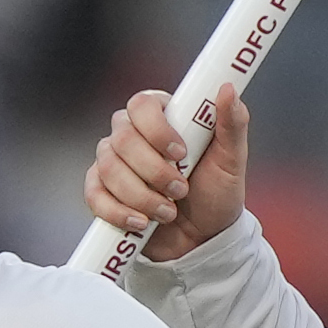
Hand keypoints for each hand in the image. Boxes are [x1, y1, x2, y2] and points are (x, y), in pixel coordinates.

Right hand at [84, 84, 250, 262]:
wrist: (203, 238)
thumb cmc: (216, 194)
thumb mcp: (231, 161)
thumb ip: (232, 124)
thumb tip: (227, 89)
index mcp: (162, 116)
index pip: (142, 104)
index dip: (157, 129)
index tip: (181, 154)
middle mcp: (132, 133)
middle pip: (122, 138)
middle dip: (154, 171)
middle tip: (181, 191)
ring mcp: (113, 162)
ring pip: (109, 168)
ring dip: (141, 195)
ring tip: (168, 212)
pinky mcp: (101, 191)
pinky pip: (94, 195)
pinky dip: (119, 212)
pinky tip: (142, 222)